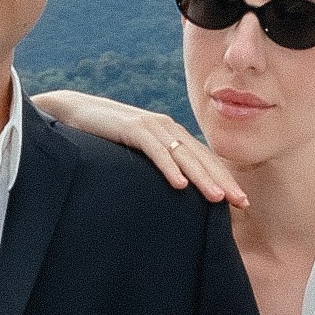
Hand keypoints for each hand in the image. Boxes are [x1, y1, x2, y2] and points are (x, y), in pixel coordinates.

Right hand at [30, 90, 244, 205]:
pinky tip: (180, 185)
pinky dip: (168, 166)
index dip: (224, 179)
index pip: (205, 160)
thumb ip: (157, 165)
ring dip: (202, 177)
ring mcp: (150, 126)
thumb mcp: (138, 153)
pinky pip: (154, 150)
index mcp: (171, 135)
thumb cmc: (107, 138)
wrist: (73, 111)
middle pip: (201, 158)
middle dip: (223, 181)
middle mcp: (167, 128)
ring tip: (218, 198)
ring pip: (183, 155)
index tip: (241, 203)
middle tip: (241, 203)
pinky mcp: (131, 127)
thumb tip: (175, 192)